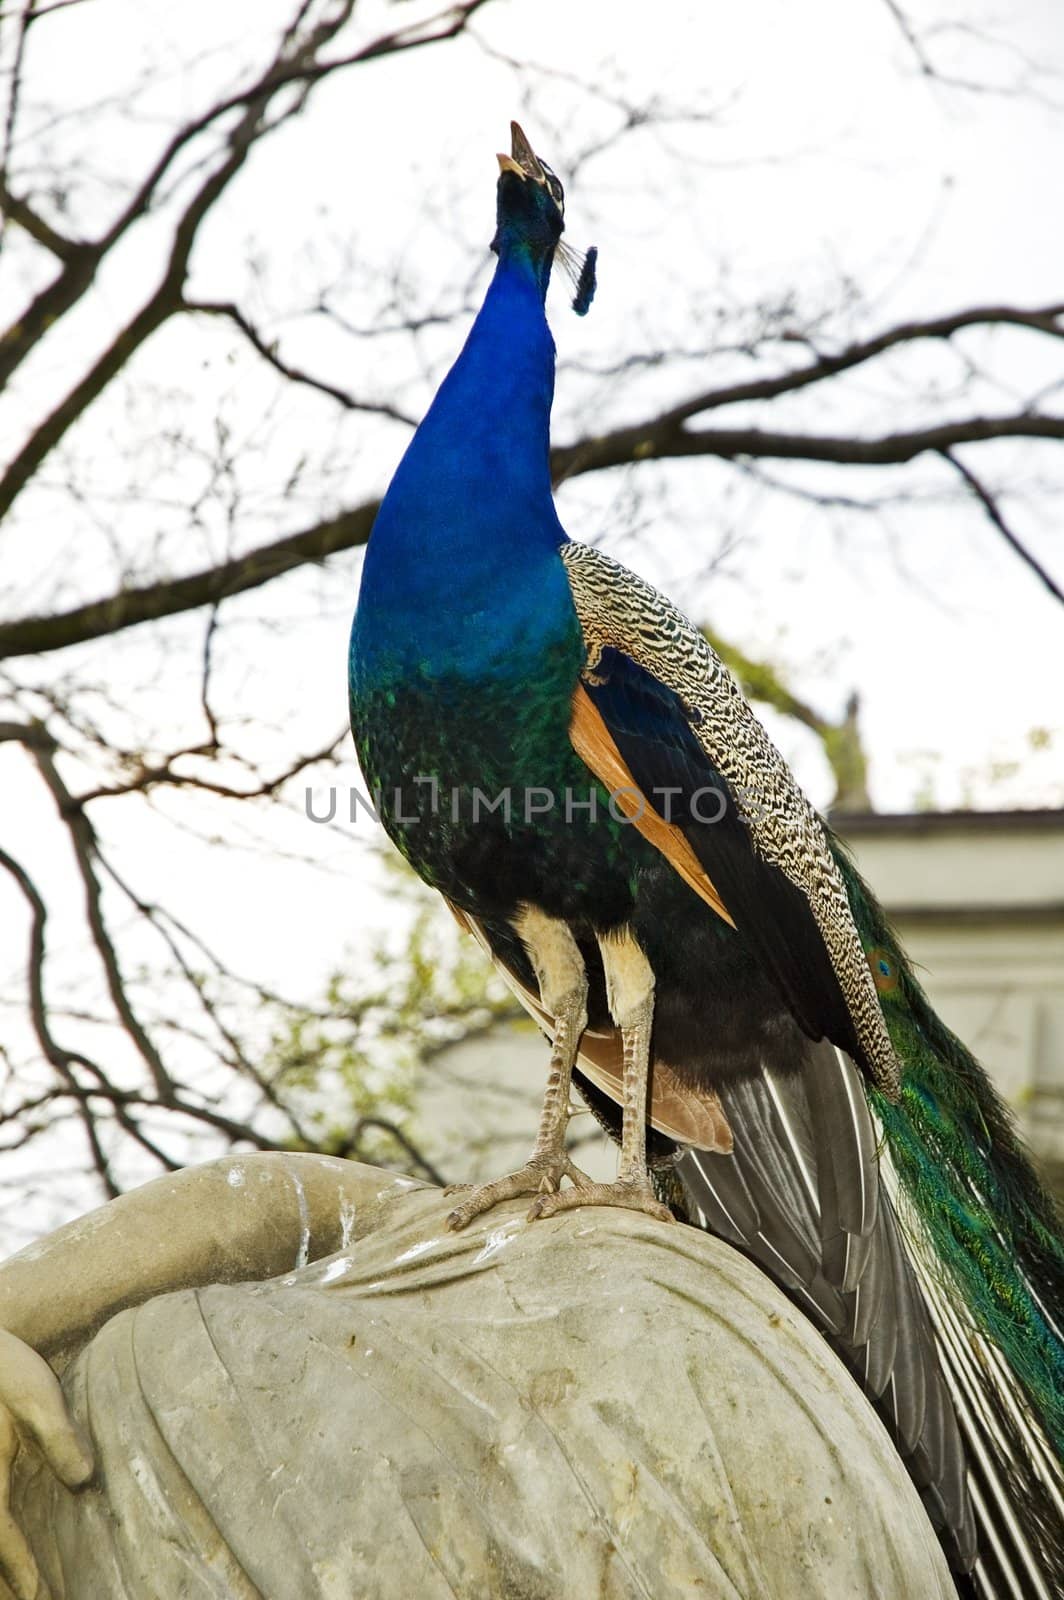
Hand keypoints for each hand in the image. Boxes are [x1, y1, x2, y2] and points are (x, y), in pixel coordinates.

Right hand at [0, 1329, 92, 1599]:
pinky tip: (15, 1557)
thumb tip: (83, 1479)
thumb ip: (57, 1435)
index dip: (20, 1570)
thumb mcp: (35, 1395)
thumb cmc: (4, 1369)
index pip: (2, 1536)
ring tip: (23, 1594)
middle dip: (7, 1583)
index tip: (40, 1597)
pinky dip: (5, 1545)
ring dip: (3, 1569)